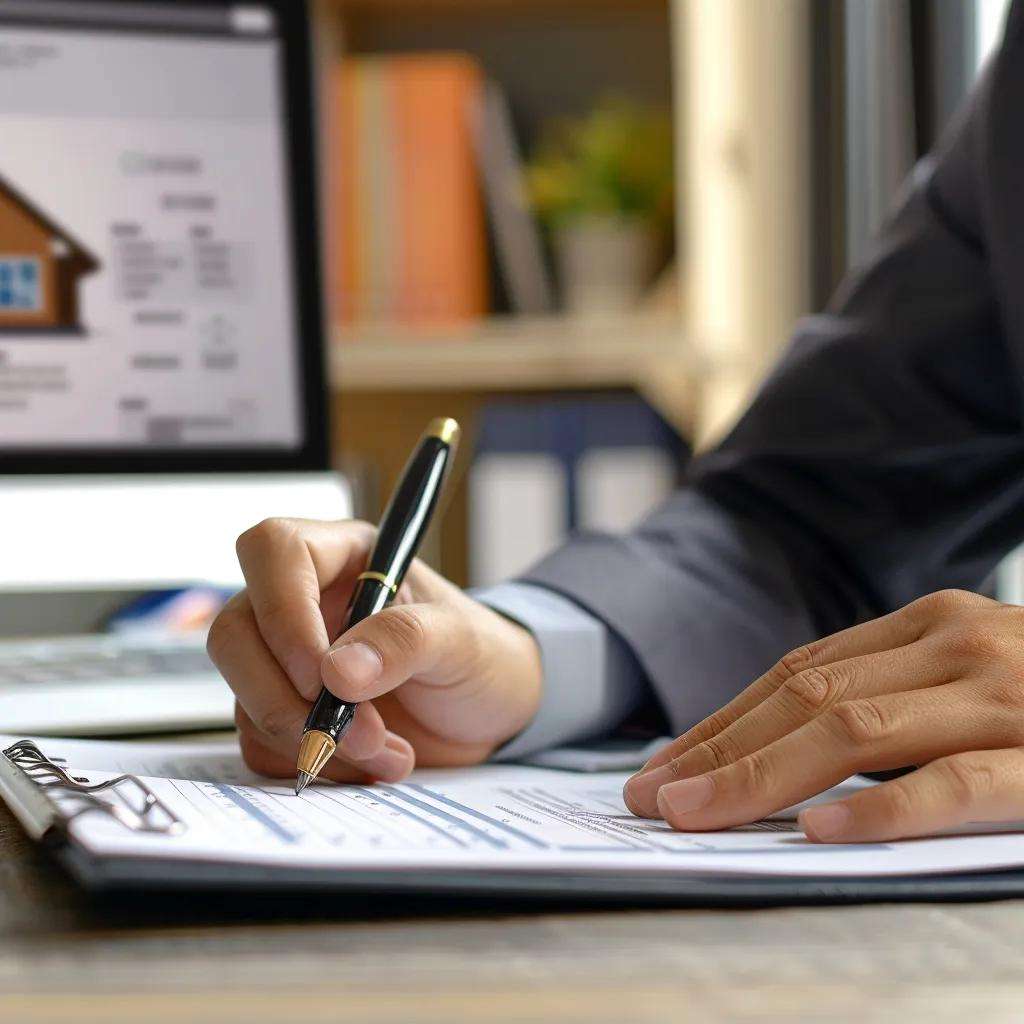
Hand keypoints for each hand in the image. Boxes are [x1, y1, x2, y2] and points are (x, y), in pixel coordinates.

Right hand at [207, 518, 541, 782]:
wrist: (490, 711)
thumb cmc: (479, 653)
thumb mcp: (461, 639)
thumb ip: (407, 641)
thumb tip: (338, 671)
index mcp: (343, 556)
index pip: (273, 551)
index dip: (283, 612)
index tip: (323, 675)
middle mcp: (303, 602)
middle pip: (235, 632)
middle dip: (286, 696)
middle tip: (356, 732)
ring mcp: (288, 660)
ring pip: (246, 696)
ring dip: (312, 739)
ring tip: (388, 753)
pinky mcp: (289, 712)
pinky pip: (264, 744)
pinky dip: (314, 764)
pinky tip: (372, 763)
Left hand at [623, 590, 1023, 841]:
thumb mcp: (965, 676)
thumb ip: (890, 694)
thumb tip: (782, 749)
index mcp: (929, 625)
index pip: (796, 674)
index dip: (722, 720)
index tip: (664, 763)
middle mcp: (957, 644)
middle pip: (807, 699)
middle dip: (719, 750)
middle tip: (649, 796)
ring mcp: (1008, 696)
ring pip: (858, 732)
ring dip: (763, 775)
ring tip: (695, 813)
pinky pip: (960, 783)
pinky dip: (887, 808)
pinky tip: (823, 833)